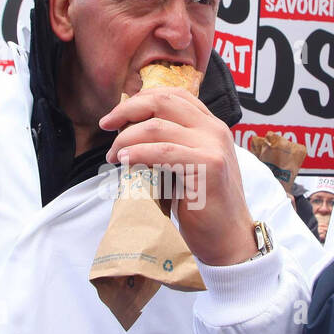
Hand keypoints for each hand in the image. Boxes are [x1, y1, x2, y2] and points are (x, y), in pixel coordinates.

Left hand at [100, 88, 256, 265]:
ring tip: (114, 156)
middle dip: (127, 110)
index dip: (139, 100)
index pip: (172, 95)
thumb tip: (126, 133)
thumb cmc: (202, 207)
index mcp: (211, 125)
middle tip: (106, 126)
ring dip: (126, 139)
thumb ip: (167, 145)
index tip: (115, 117)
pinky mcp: (209, 165)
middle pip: (163, 101)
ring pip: (157, 127)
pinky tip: (125, 162)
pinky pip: (163, 151)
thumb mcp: (185, 166)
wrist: (227, 238)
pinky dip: (138, 153)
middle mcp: (215, 129)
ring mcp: (214, 146)